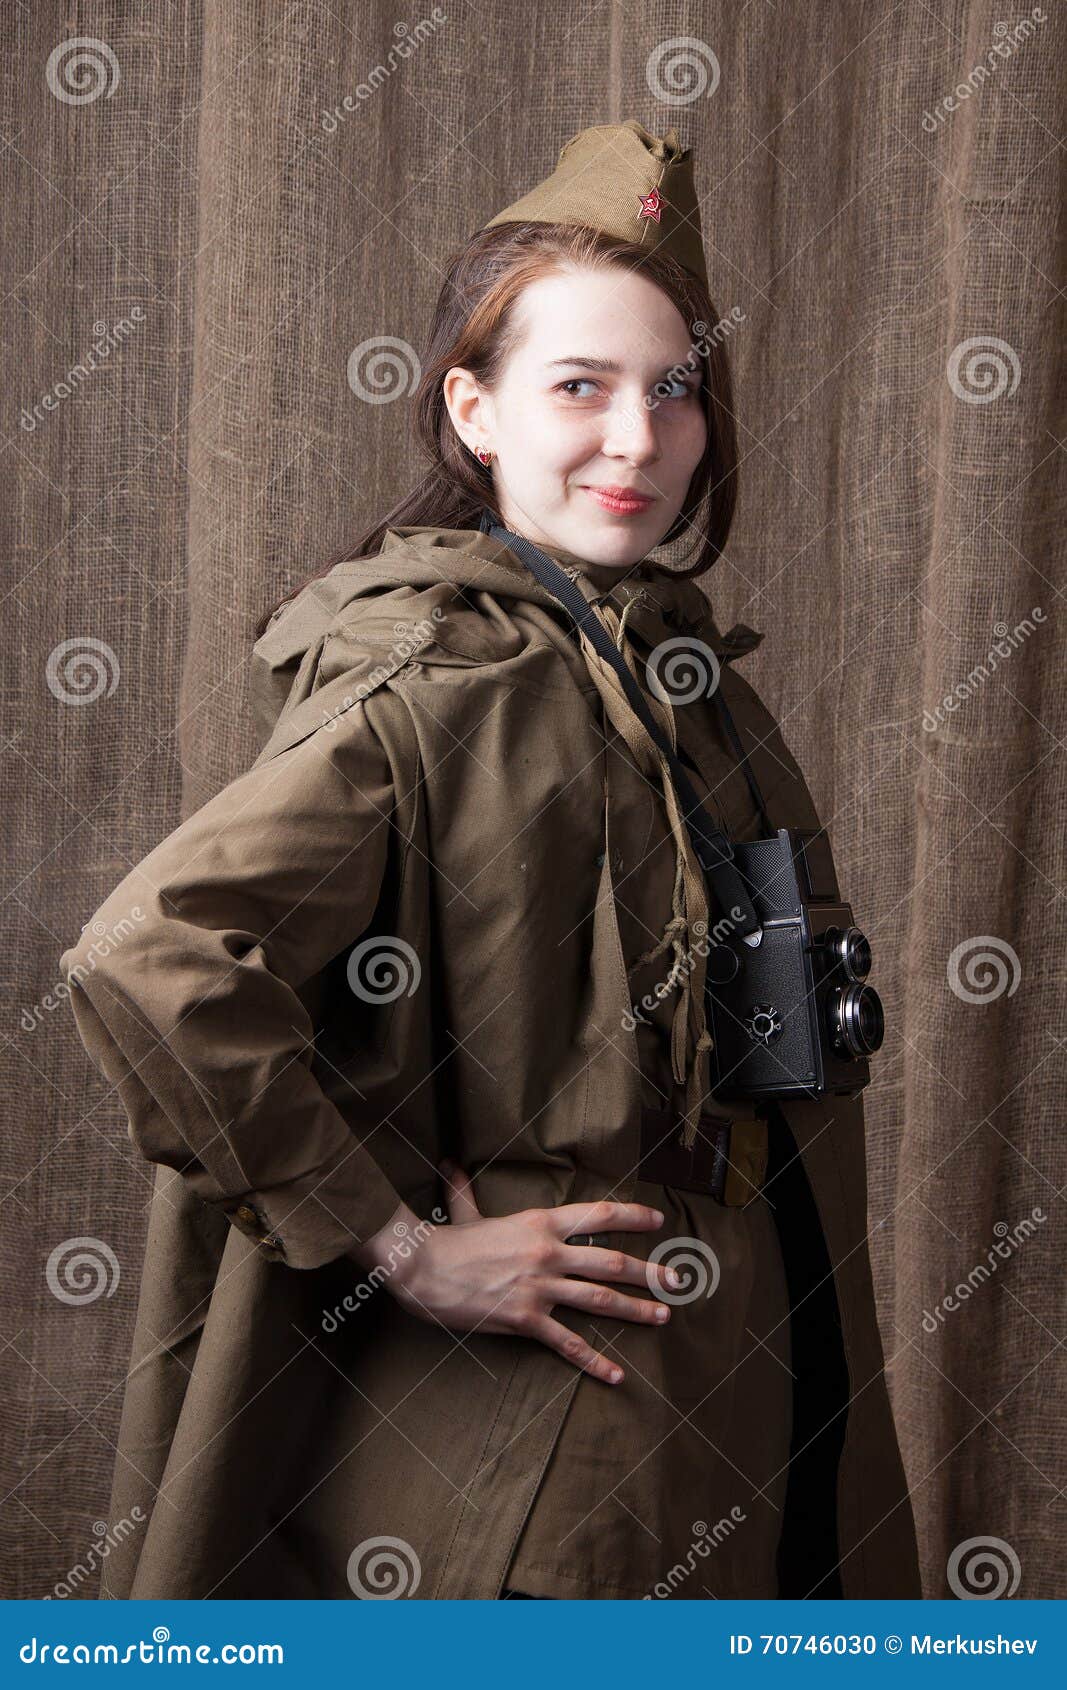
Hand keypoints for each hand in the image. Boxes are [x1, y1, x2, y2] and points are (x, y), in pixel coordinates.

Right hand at [359, 1161, 679, 1385]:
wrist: (422, 1267)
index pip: (598, 1214)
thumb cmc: (445, 1241)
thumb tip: (450, 1163)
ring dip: (636, 1309)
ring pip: (599, 1299)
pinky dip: (594, 1361)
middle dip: (649, 1272)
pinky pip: (567, 1343)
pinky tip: (617, 1374)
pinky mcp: (525, 1318)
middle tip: (678, 1281)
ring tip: (662, 1316)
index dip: (632, 1216)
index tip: (659, 1220)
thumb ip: (464, 1189)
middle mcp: (547, 1252)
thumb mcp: (464, 1212)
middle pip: (610, 1261)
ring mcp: (539, 1287)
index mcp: (540, 1222)